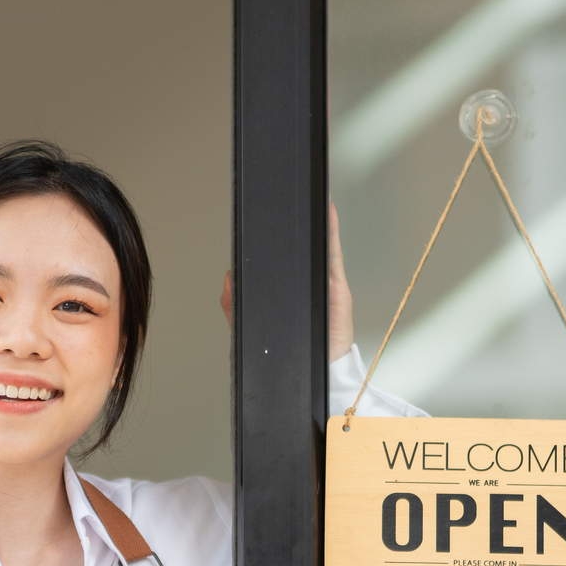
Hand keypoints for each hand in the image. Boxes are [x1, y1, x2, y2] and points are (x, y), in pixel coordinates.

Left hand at [217, 204, 355, 364]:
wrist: (319, 372)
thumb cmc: (293, 351)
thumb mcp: (254, 327)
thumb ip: (236, 304)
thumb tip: (229, 277)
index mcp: (280, 288)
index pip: (275, 255)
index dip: (269, 236)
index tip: (260, 214)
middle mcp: (301, 281)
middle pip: (297, 243)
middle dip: (290, 222)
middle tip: (281, 195)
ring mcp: (320, 280)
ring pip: (316, 242)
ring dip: (312, 218)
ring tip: (304, 193)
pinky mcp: (336, 284)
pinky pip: (332, 254)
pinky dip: (330, 231)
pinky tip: (327, 212)